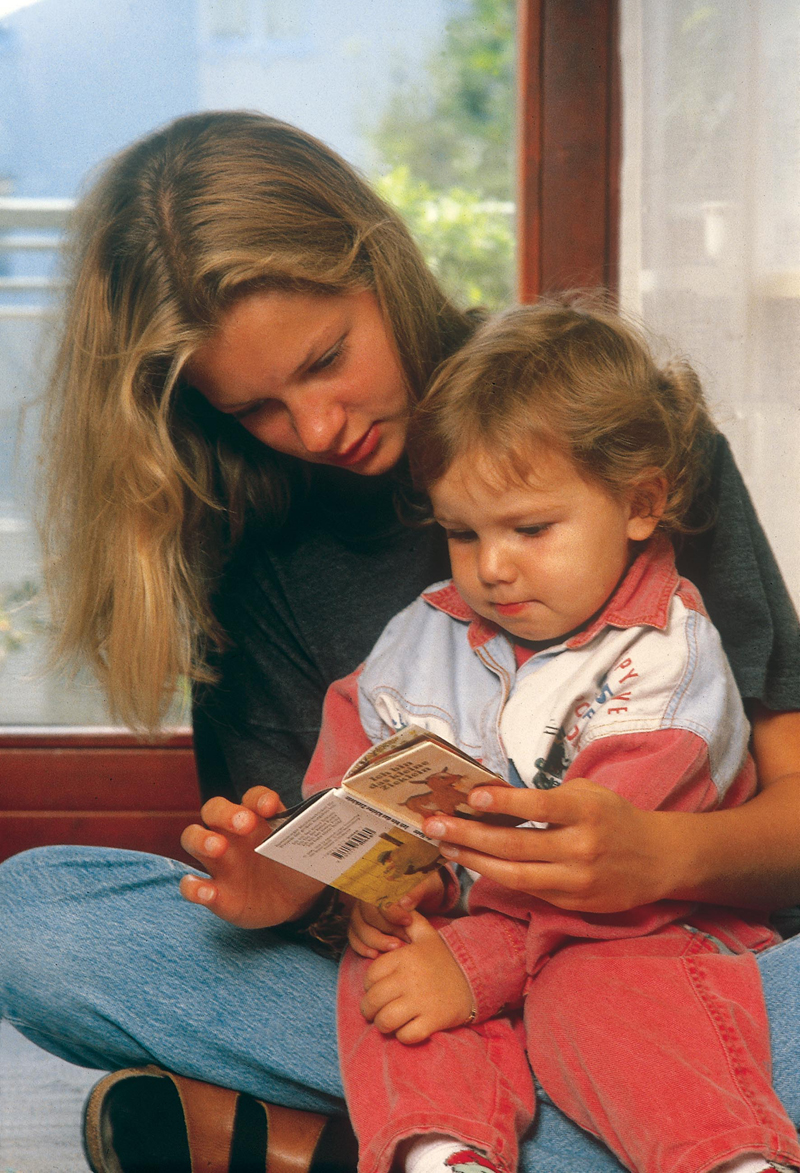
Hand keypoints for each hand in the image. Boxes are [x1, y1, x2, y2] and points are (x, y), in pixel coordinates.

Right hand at [180, 787, 324, 928]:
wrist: (297, 903)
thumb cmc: (301, 866)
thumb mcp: (312, 851)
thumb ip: (321, 836)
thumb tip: (346, 819)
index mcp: (259, 818)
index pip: (252, 797)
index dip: (259, 798)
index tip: (271, 806)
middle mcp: (234, 834)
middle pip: (215, 809)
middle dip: (226, 813)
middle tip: (244, 824)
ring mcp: (220, 862)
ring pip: (194, 838)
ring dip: (201, 840)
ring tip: (216, 849)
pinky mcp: (216, 892)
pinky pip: (193, 885)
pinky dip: (193, 887)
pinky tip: (205, 891)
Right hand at [348, 871, 446, 957]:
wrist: (426, 895)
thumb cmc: (427, 887)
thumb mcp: (428, 884)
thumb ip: (417, 891)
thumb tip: (404, 903)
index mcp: (382, 881)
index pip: (378, 897)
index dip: (390, 912)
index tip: (408, 921)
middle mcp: (367, 895)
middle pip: (366, 914)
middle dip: (384, 930)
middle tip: (403, 940)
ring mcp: (362, 910)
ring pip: (358, 927)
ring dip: (374, 941)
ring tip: (394, 949)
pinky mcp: (361, 925)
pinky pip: (353, 936)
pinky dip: (361, 947)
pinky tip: (375, 955)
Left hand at [360, 912, 473, 1043]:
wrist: (477, 977)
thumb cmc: (445, 958)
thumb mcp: (427, 935)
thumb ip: (408, 920)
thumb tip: (392, 904)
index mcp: (404, 957)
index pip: (370, 976)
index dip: (369, 985)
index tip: (376, 988)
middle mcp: (409, 978)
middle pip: (373, 1001)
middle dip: (369, 1009)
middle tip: (375, 1011)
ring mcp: (421, 1001)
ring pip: (385, 1021)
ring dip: (383, 1025)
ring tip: (388, 1022)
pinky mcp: (433, 1021)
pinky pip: (406, 1036)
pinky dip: (403, 1036)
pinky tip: (407, 1029)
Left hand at [423, 778, 674, 913]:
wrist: (658, 859)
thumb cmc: (613, 817)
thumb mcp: (587, 794)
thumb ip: (548, 798)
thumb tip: (493, 798)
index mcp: (587, 812)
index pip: (541, 806)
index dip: (506, 801)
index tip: (472, 796)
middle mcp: (582, 848)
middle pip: (516, 844)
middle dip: (469, 834)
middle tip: (433, 824)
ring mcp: (576, 880)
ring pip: (514, 874)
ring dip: (474, 859)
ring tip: (445, 845)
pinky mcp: (572, 903)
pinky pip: (527, 889)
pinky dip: (496, 875)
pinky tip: (473, 862)